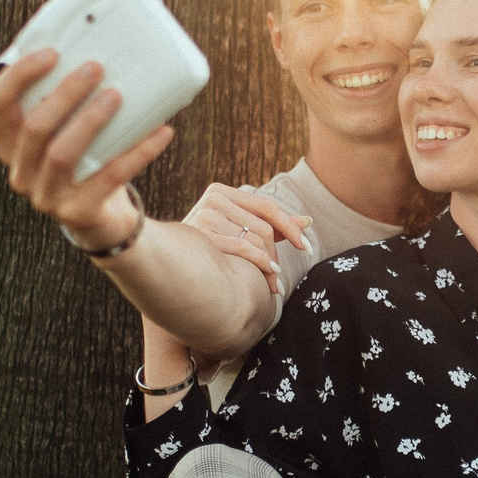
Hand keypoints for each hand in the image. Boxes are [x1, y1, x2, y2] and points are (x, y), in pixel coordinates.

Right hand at [0, 48, 174, 247]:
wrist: (101, 219)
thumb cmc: (84, 161)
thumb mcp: (66, 130)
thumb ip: (66, 98)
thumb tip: (98, 48)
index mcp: (10, 141)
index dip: (19, 75)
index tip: (52, 52)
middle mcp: (21, 170)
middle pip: (33, 127)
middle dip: (65, 94)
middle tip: (96, 68)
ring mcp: (45, 196)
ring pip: (61, 155)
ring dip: (90, 121)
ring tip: (117, 96)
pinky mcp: (77, 214)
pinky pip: (108, 179)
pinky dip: (137, 153)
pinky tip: (161, 132)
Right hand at [181, 183, 313, 295]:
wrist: (169, 269)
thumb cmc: (208, 251)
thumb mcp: (239, 232)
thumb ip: (271, 225)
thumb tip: (308, 222)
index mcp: (221, 192)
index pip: (266, 207)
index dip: (290, 227)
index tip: (307, 248)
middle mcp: (213, 199)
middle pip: (263, 226)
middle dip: (278, 253)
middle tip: (283, 276)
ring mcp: (205, 214)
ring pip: (255, 239)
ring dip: (270, 265)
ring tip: (275, 285)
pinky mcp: (201, 233)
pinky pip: (243, 248)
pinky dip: (261, 264)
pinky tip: (268, 280)